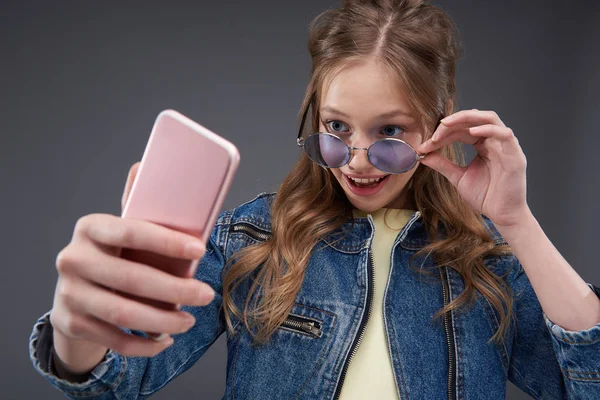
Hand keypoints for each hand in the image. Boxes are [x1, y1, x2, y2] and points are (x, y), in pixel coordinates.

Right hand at [50, 162, 213, 360]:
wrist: (74, 294)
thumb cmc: (111, 255)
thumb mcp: (121, 230)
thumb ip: (136, 206)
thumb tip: (144, 165)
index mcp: (90, 227)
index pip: (131, 231)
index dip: (167, 241)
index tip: (200, 249)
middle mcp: (74, 258)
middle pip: (131, 278)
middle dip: (175, 290)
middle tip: (206, 295)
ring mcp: (69, 292)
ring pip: (123, 312)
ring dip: (163, 319)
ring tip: (189, 320)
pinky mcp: (71, 322)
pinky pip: (114, 338)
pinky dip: (144, 344)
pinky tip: (165, 340)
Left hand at [417, 109, 528, 227]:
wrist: (501, 215)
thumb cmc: (484, 196)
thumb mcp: (458, 177)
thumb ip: (442, 164)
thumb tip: (423, 154)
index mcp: (483, 145)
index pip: (462, 129)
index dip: (444, 133)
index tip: (426, 144)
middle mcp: (495, 142)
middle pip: (474, 119)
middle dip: (452, 122)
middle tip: (434, 132)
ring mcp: (506, 147)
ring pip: (490, 119)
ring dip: (467, 118)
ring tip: (447, 125)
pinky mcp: (515, 156)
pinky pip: (505, 135)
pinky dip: (488, 129)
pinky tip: (472, 132)